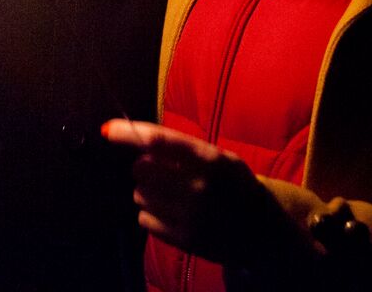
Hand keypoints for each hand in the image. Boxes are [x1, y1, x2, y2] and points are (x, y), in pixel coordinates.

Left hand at [101, 120, 305, 269]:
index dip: (130, 134)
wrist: (263, 231)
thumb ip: (180, 148)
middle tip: (161, 172)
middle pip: (141, 169)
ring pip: (140, 194)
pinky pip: (144, 219)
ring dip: (148, 191)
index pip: (160, 142)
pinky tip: (172, 213)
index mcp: (210, 160)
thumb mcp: (218, 158)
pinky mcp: (185, 239)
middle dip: (144, 167)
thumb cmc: (233, 184)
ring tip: (172, 194)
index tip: (108, 131)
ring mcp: (192, 216)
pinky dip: (151, 214)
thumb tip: (134, 136)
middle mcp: (200, 187)